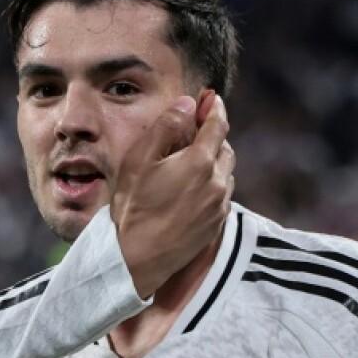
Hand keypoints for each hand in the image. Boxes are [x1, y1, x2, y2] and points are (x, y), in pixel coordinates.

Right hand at [110, 91, 234, 297]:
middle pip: (225, 148)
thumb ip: (165, 128)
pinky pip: (221, 196)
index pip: (217, 125)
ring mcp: (219, 206)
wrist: (136, 258)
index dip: (214, 108)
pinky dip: (212, 186)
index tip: (210, 99)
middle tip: (193, 133)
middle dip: (213, 136)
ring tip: (189, 164)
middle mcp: (217, 182)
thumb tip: (187, 104)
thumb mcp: (139, 160)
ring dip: (213, 163)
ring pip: (225, 173)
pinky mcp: (215, 225)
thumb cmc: (132, 208)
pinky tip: (190, 191)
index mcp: (200, 161)